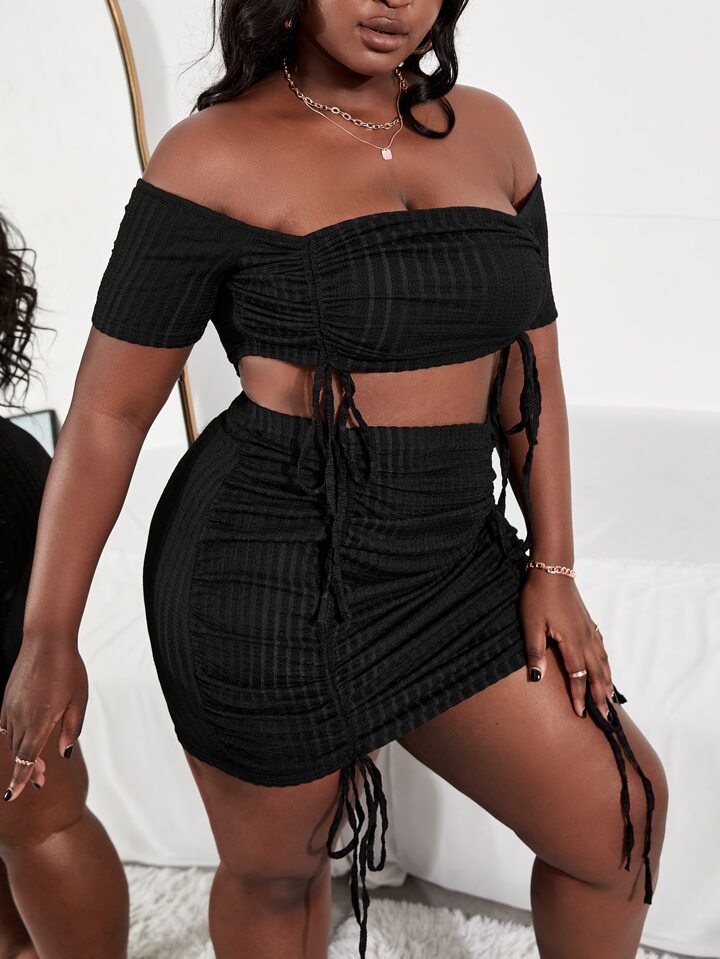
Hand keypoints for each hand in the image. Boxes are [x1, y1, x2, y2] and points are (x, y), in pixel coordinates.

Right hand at [0, 639, 87, 800]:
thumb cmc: (69, 670)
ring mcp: (10, 707)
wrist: (47, 641)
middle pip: (18, 753)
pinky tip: (25, 737)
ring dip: (22, 753)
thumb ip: (71, 730)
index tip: (12, 796)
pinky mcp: (7, 699)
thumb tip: (63, 753)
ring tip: (38, 762)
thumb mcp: (78, 701)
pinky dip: (14, 737)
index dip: (19, 779)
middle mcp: (20, 717)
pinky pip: (6, 726)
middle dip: (27, 770)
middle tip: (42, 779)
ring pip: (12, 740)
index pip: (25, 759)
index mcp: (39, 721)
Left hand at [519, 569, 614, 718]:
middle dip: (600, 696)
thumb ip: (535, 652)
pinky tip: (605, 664)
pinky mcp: (587, 621)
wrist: (552, 569)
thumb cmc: (538, 596)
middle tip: (607, 716)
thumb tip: (537, 678)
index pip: (577, 677)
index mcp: (572, 642)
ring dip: (606, 680)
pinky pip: (601, 647)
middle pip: (596, 673)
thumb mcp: (531, 625)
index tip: (581, 715)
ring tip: (610, 696)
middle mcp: (585, 638)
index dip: (579, 697)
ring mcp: (589, 629)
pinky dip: (605, 661)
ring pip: (602, 661)